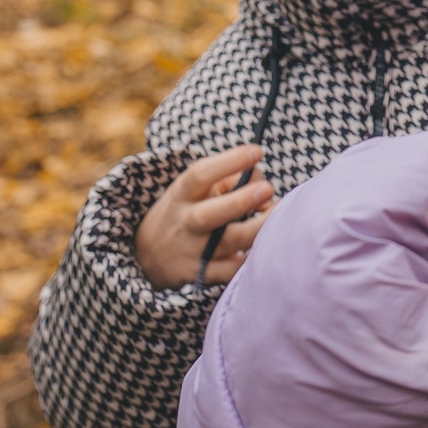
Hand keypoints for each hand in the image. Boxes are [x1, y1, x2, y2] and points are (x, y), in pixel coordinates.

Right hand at [136, 146, 276, 288]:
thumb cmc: (185, 212)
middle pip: (210, 214)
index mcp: (182, 195)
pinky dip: (252, 260)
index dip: (228, 162)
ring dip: (258, 228)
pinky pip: (232, 270)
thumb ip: (228, 180)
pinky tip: (268, 246)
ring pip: (229, 243)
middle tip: (268, 188)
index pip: (200, 174)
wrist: (148, 257)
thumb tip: (263, 184)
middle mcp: (185, 223)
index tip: (256, 151)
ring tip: (280, 215)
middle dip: (240, 201)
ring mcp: (193, 251)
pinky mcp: (203, 275)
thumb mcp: (194, 191)